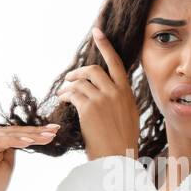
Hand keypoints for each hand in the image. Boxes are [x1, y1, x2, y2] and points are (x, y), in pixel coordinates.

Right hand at [0, 124, 57, 190]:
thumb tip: (26, 138)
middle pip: (13, 131)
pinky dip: (13, 141)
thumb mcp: (5, 166)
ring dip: (27, 135)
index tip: (54, 132)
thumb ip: (12, 151)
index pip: (15, 133)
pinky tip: (28, 142)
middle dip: (35, 131)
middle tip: (55, 130)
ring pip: (7, 134)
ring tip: (46, 136)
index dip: (34, 133)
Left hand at [57, 27, 140, 160]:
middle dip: (77, 72)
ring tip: (62, 94)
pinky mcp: (89, 108)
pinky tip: (62, 102)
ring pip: (80, 82)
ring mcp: (102, 99)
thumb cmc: (121, 143)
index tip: (97, 32)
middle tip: (69, 79)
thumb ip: (120, 101)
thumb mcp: (129, 117)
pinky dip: (65, 96)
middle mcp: (116, 92)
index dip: (105, 46)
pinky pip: (72, 94)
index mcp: (127, 93)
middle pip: (92, 70)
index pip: (116, 63)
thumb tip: (110, 93)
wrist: (117, 159)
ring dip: (68, 86)